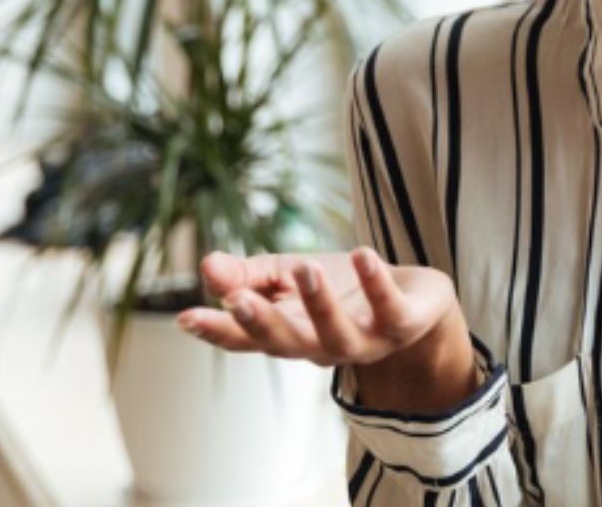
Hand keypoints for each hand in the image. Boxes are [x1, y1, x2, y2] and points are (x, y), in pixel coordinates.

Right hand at [177, 246, 455, 367]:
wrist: (415, 297)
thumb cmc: (342, 288)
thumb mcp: (288, 276)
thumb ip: (248, 275)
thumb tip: (206, 265)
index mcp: (289, 334)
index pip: (247, 340)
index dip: (218, 331)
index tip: (186, 317)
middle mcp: (322, 346)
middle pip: (286, 344)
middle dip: (261, 324)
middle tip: (237, 299)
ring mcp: (364, 340)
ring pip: (337, 334)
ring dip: (319, 304)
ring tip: (304, 267)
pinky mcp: (402, 324)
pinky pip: (389, 308)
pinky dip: (376, 283)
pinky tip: (362, 255)